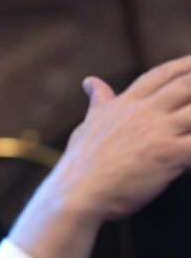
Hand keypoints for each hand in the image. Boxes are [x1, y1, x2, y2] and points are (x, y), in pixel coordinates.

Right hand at [51, 55, 190, 221]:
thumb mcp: (88, 125)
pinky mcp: (167, 154)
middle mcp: (142, 112)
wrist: (77, 192)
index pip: (158, 75)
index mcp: (124, 105)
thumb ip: (98, 102)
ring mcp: (156, 131)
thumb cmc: (81, 164)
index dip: (183, 65)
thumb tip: (91, 81)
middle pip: (186, 84)